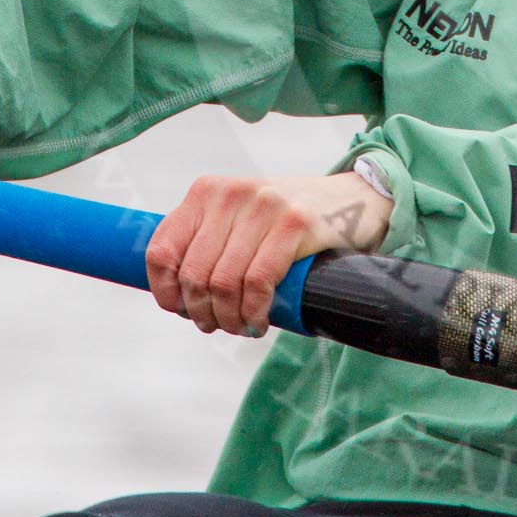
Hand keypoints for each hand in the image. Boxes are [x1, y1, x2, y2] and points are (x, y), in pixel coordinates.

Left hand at [145, 173, 391, 336]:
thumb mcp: (240, 216)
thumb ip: (207, 241)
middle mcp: (232, 193)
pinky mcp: (296, 223)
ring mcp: (265, 206)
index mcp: (208, 191)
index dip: (166, 291)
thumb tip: (176, 292)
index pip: (161, 250)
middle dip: (202, 312)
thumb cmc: (290, 219)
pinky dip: (254, 311)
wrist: (355, 198)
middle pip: (194, 274)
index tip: (182, 309)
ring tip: (240, 325)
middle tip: (217, 324)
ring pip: (224, 282)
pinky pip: (258, 282)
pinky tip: (259, 320)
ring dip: (229, 318)